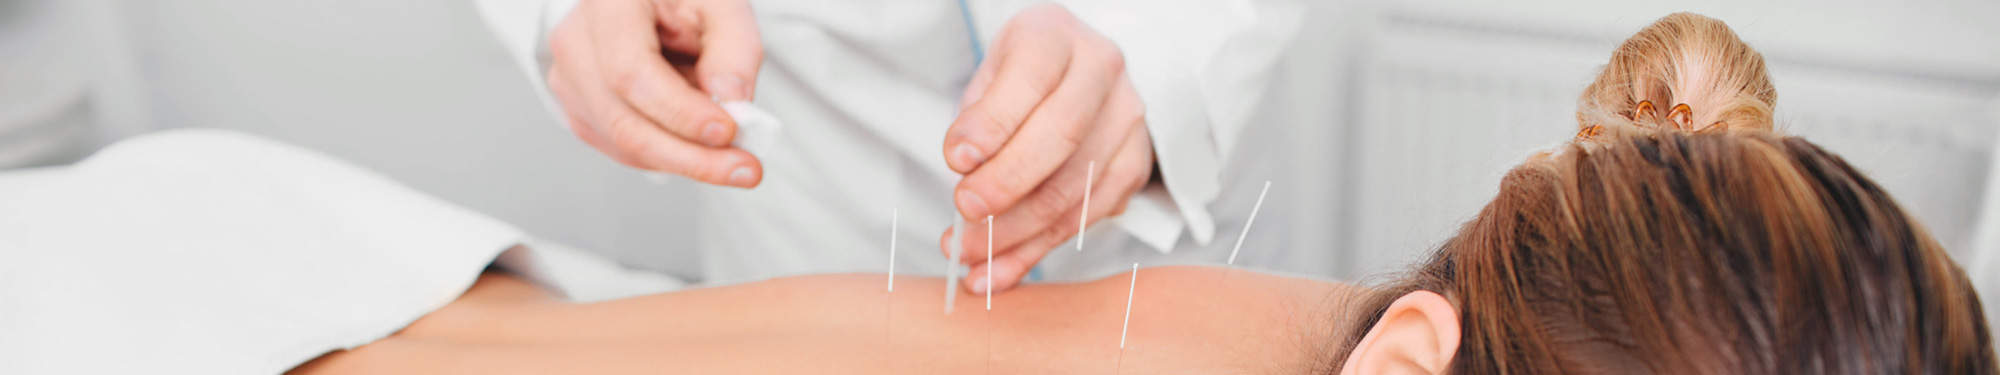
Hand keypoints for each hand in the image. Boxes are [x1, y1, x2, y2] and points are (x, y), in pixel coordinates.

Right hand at [547, 0, 764, 186]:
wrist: (649, 5)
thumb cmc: (682, 0)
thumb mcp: (722, 7)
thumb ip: (734, 49)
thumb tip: (731, 102)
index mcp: (608, 6)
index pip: (630, 72)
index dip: (679, 111)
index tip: (727, 130)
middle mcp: (576, 44)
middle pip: (624, 122)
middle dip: (690, 156)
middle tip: (744, 168)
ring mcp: (571, 82)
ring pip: (625, 145)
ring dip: (686, 158)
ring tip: (733, 152)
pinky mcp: (581, 112)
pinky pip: (625, 151)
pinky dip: (670, 156)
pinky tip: (699, 144)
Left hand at [940, 4, 1154, 294]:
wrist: (1075, 73)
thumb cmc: (1021, 78)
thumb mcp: (989, 77)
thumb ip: (977, 118)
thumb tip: (967, 170)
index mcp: (1056, 36)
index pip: (1030, 79)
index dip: (994, 124)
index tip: (955, 160)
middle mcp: (1102, 72)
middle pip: (1061, 137)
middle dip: (1007, 184)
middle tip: (964, 213)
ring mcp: (1127, 120)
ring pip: (1075, 188)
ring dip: (1017, 233)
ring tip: (968, 256)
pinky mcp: (1133, 166)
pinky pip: (1086, 218)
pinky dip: (1036, 251)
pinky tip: (997, 271)